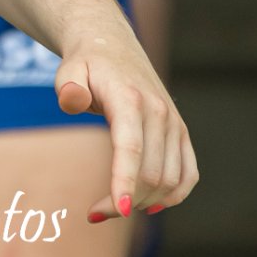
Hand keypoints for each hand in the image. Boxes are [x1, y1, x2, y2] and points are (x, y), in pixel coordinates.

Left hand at [54, 24, 199, 221]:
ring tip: (112, 208)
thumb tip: (73, 101)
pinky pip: (187, 174)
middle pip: (150, 173)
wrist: (112, 44)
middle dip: (123, 201)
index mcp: (130, 99)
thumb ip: (68, 87)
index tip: (119, 210)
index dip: (125, 181)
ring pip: (169, 180)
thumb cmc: (86, 63)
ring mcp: (174, 123)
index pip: (131, 148)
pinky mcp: (181, 132)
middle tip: (95, 212)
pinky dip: (173, 196)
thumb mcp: (69, 70)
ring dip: (144, 203)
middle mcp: (159, 112)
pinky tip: (148, 207)